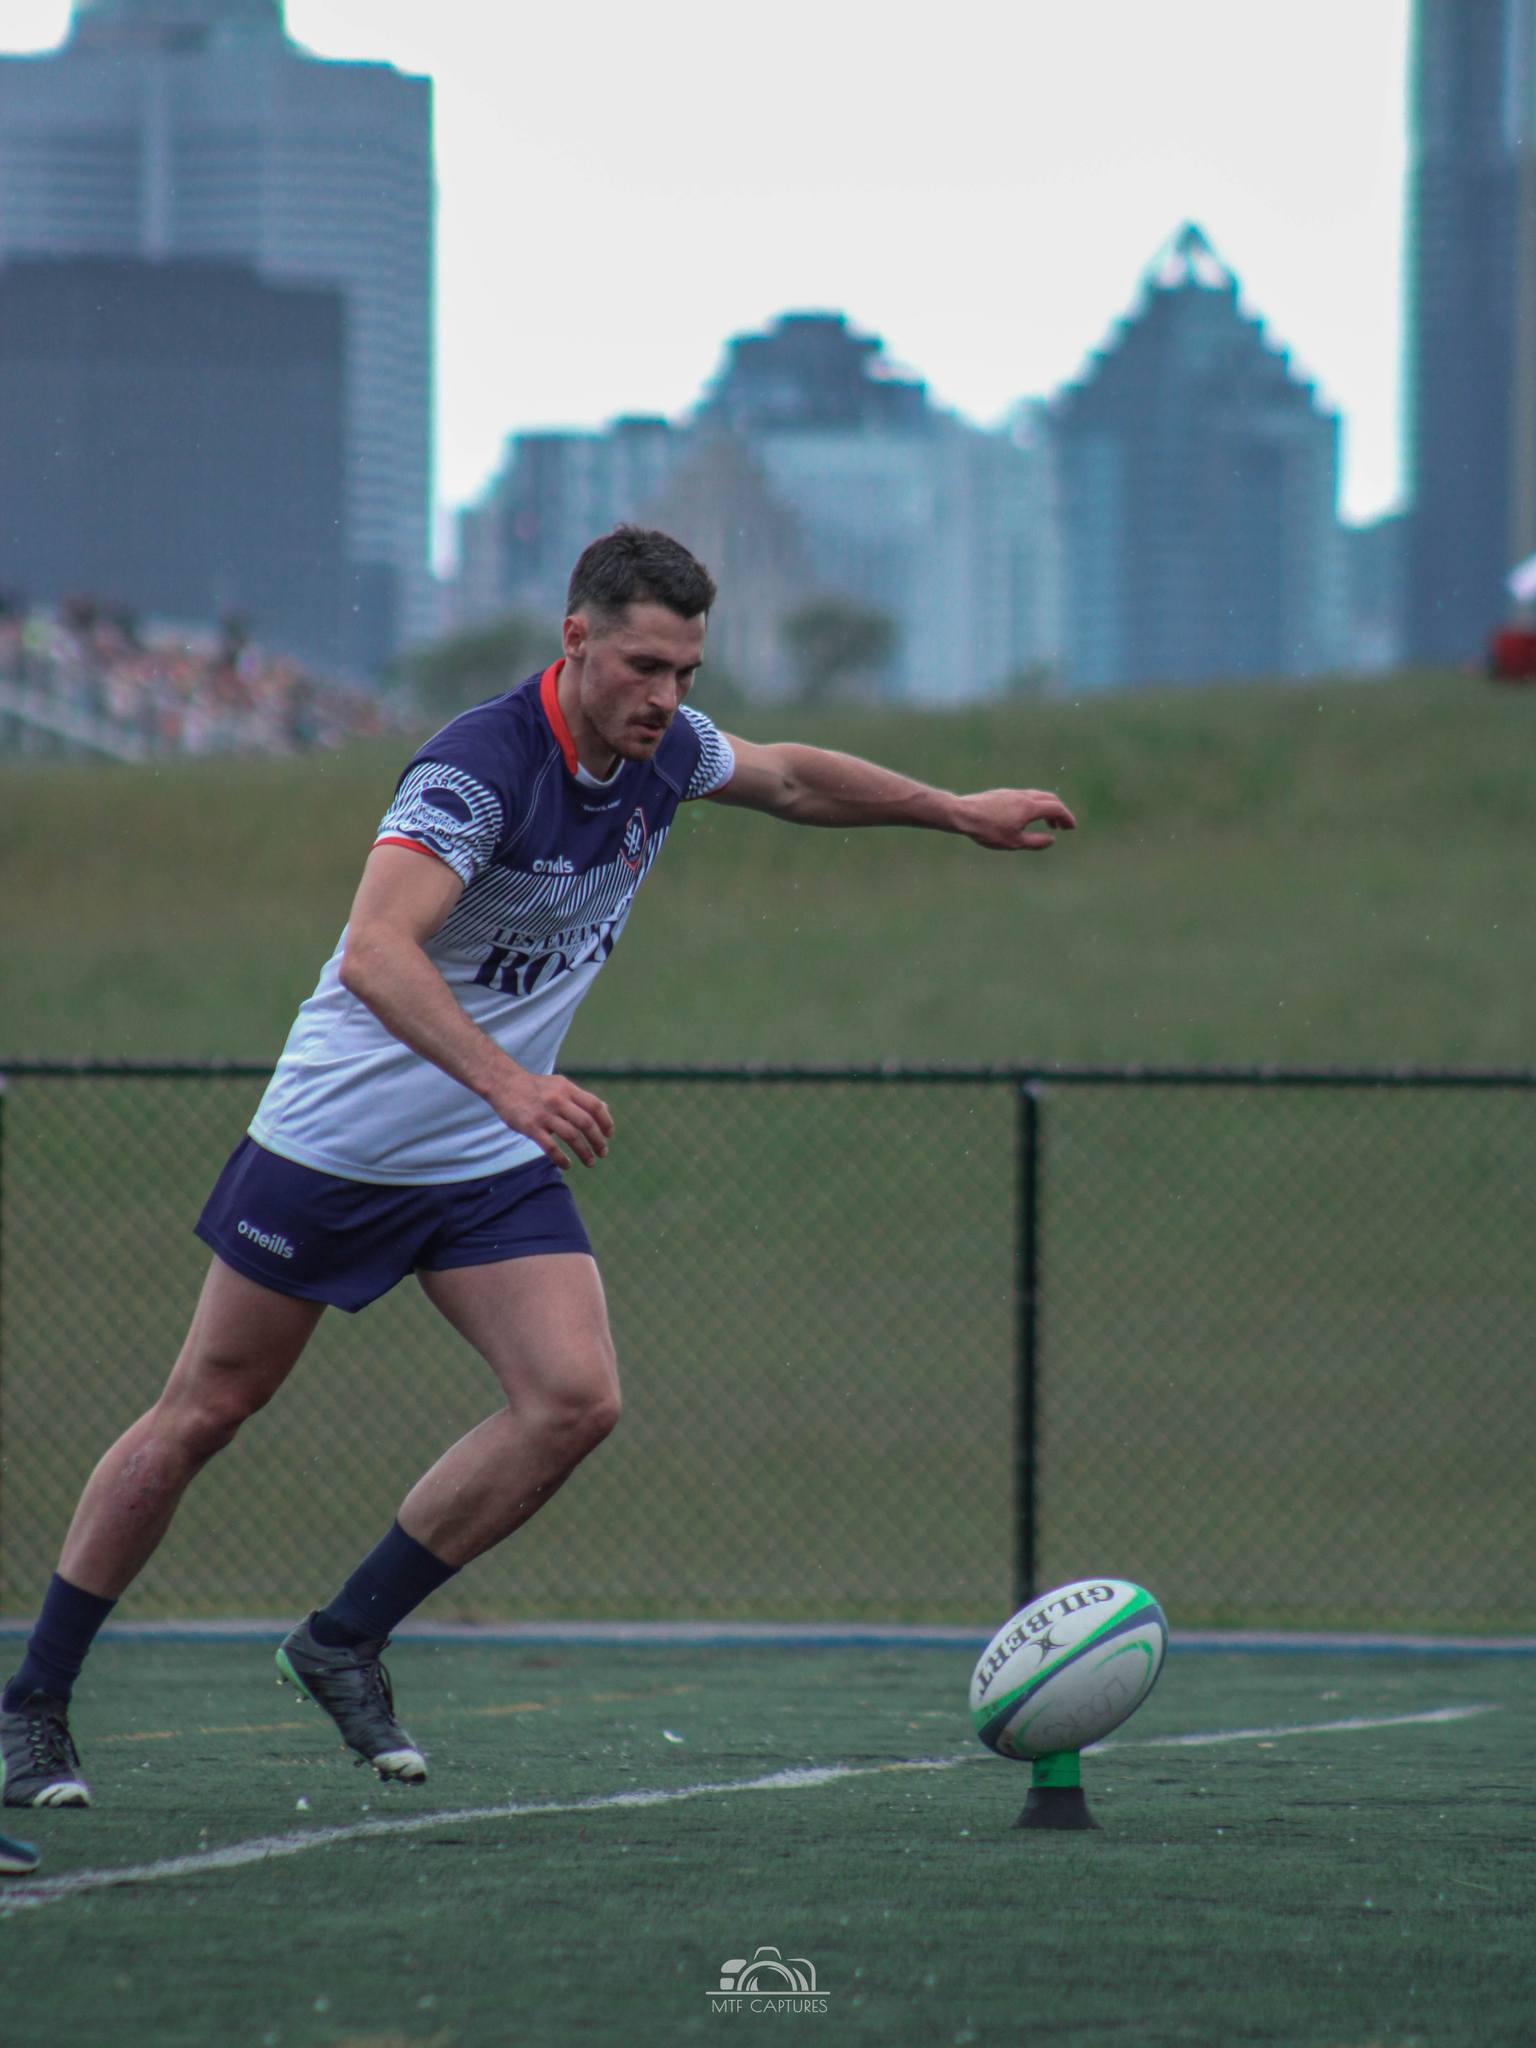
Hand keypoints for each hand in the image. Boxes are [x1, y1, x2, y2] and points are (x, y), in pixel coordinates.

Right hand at [490, 1069, 613, 1169]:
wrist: (504, 1083)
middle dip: (598, 1140)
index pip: (595, 1106)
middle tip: (603, 1153)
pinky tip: (568, 1165)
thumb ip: (581, 1098)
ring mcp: (544, 1114)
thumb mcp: (560, 1086)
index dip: (606, 1122)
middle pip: (586, 1123)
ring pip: (571, 1136)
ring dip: (584, 1152)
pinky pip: (550, 1147)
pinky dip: (562, 1158)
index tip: (609, 1135)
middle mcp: (558, 1100)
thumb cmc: (536, 1087)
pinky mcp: (531, 1127)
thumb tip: (605, 1109)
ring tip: (590, 1162)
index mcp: (567, 1089)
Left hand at [955, 788, 1076, 851]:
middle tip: (1062, 826)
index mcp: (1030, 807)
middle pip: (1049, 799)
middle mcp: (1024, 796)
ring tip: (1048, 823)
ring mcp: (1013, 792)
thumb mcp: (1014, 842)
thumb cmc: (988, 830)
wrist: (963, 814)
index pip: (1056, 809)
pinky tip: (1028, 817)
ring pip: (1037, 796)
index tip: (1071, 827)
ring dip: (1047, 808)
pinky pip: (1026, 796)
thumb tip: (1052, 839)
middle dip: (1059, 812)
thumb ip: (1035, 841)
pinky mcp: (1003, 793)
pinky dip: (1035, 805)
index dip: (1067, 818)